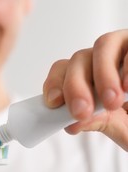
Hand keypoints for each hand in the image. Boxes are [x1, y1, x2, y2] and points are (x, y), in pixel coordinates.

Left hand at [43, 29, 127, 150]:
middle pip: (78, 59)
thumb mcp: (118, 124)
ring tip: (111, 103)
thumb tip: (73, 123)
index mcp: (88, 74)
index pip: (61, 70)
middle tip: (82, 112)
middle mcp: (102, 57)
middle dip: (75, 86)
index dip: (53, 84)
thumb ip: (98, 121)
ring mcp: (123, 47)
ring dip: (103, 75)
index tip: (54, 103)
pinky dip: (127, 67)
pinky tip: (127, 87)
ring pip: (103, 45)